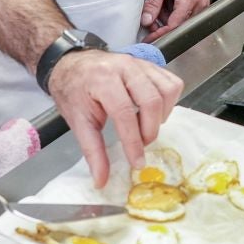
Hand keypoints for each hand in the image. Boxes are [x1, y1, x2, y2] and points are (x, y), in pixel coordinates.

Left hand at [48, 50, 184, 186]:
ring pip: (167, 90)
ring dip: (161, 115)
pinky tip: (153, 112)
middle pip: (151, 100)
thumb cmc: (73, 91)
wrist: (72, 66)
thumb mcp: (78, 121)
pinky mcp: (150, 65)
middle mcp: (125, 67)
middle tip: (141, 145)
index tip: (137, 162)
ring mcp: (140, 64)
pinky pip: (171, 83)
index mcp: (103, 80)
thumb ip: (92, 151)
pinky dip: (168, 102)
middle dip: (150, 131)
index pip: (125, 113)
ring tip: (146, 127)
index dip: (133, 141)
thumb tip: (101, 179)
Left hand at [142, 0, 210, 37]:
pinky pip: (186, 13)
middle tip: (149, 18)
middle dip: (162, 24)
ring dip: (168, 16)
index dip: (160, 34)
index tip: (148, 39)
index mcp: (190, 0)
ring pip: (182, 20)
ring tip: (159, 2)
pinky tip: (168, 1)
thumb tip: (146, 20)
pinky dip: (174, 11)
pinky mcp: (201, 1)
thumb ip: (153, 2)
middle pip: (178, 25)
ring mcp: (202, 3)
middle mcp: (200, 4)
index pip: (174, 26)